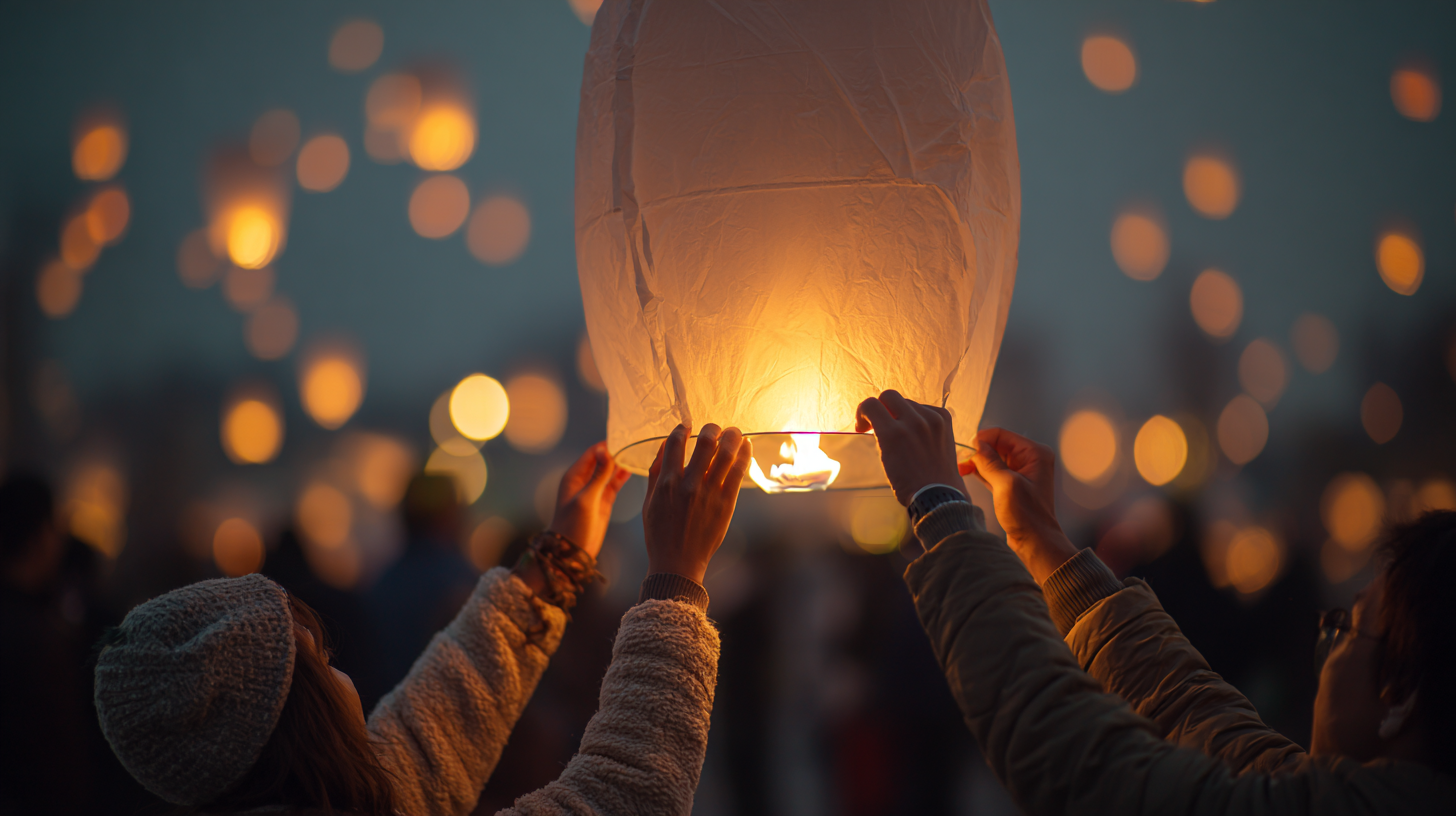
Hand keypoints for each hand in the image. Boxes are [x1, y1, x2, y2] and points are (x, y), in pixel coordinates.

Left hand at [548, 442, 632, 558]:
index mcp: (575, 476)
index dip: (608, 445)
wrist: (571, 553)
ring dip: (621, 464)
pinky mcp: (603, 501)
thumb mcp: (586, 499)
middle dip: (617, 452)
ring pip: (609, 471)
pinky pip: (613, 484)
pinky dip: (622, 476)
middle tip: (636, 443)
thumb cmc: (573, 525)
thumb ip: (598, 475)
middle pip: (602, 460)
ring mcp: (594, 491)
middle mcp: (584, 481)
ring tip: (638, 453)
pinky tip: (634, 469)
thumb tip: (605, 450)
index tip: (626, 438)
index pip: (593, 452)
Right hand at [643, 424, 752, 583]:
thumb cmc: (660, 534)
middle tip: (714, 428)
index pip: (675, 443)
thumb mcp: (648, 502)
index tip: (687, 425)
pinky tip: (746, 446)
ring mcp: (709, 493)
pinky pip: (738, 472)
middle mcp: (689, 484)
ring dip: (732, 436)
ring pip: (725, 453)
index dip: (682, 429)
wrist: (678, 563)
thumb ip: (656, 473)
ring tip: (733, 431)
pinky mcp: (726, 503)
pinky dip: (744, 454)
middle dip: (711, 428)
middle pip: (705, 443)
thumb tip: (664, 446)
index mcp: (667, 483)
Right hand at [855, 390, 965, 505]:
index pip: (870, 404)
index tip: (864, 426)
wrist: (938, 494)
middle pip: (889, 396)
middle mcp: (913, 421)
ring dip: (901, 413)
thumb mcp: (885, 458)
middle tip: (881, 424)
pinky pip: (926, 407)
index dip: (862, 412)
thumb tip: (879, 419)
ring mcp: (931, 419)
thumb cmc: (908, 483)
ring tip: (904, 432)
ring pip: (908, 402)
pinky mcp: (944, 420)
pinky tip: (919, 432)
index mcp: (893, 434)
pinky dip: (919, 416)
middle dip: (881, 408)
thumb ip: (882, 434)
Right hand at [965, 428, 1076, 583]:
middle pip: (997, 445)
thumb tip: (976, 445)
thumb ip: (990, 462)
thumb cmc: (1028, 516)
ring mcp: (1021, 472)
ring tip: (962, 468)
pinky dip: (981, 472)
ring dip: (977, 462)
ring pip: (993, 458)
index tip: (966, 449)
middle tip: (961, 460)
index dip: (982, 440)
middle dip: (978, 452)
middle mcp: (1030, 459)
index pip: (1002, 435)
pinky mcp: (1012, 484)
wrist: (1035, 541)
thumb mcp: (1006, 484)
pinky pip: (993, 471)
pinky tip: (968, 473)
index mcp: (1035, 453)